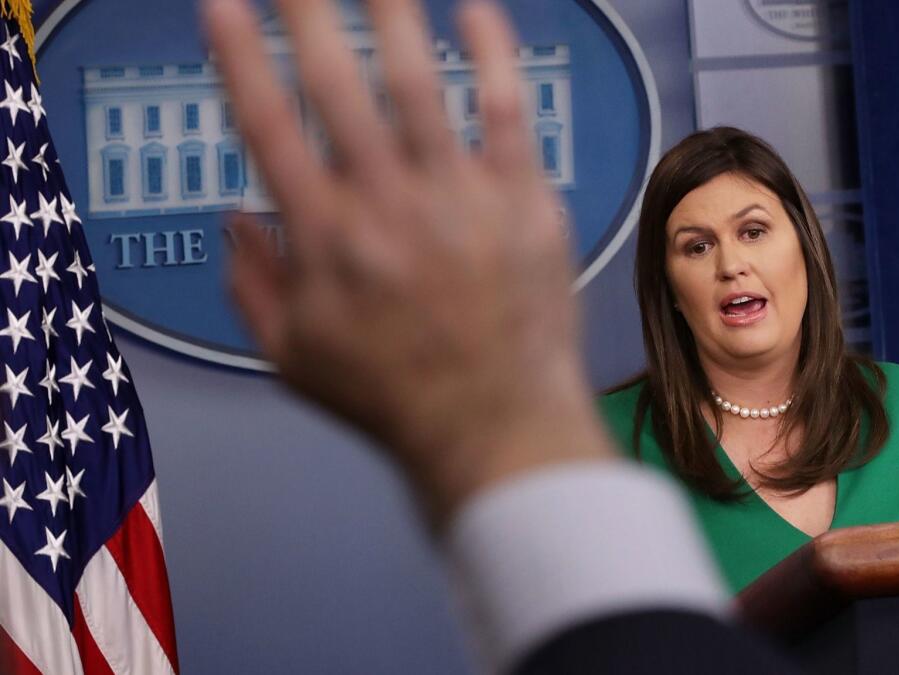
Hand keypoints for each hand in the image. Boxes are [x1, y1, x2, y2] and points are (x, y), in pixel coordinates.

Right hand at [203, 0, 613, 521]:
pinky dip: (492, 54)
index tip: (224, 8)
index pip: (267, 124)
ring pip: (417, 81)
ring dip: (389, 14)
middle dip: (304, 12)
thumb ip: (251, 283)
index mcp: (324, 238)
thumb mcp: (293, 359)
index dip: (239, 57)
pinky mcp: (524, 201)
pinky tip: (477, 12)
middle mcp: (386, 205)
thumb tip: (235, 217)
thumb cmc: (397, 398)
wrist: (497, 426)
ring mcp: (459, 198)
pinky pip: (508, 110)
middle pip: (334, 82)